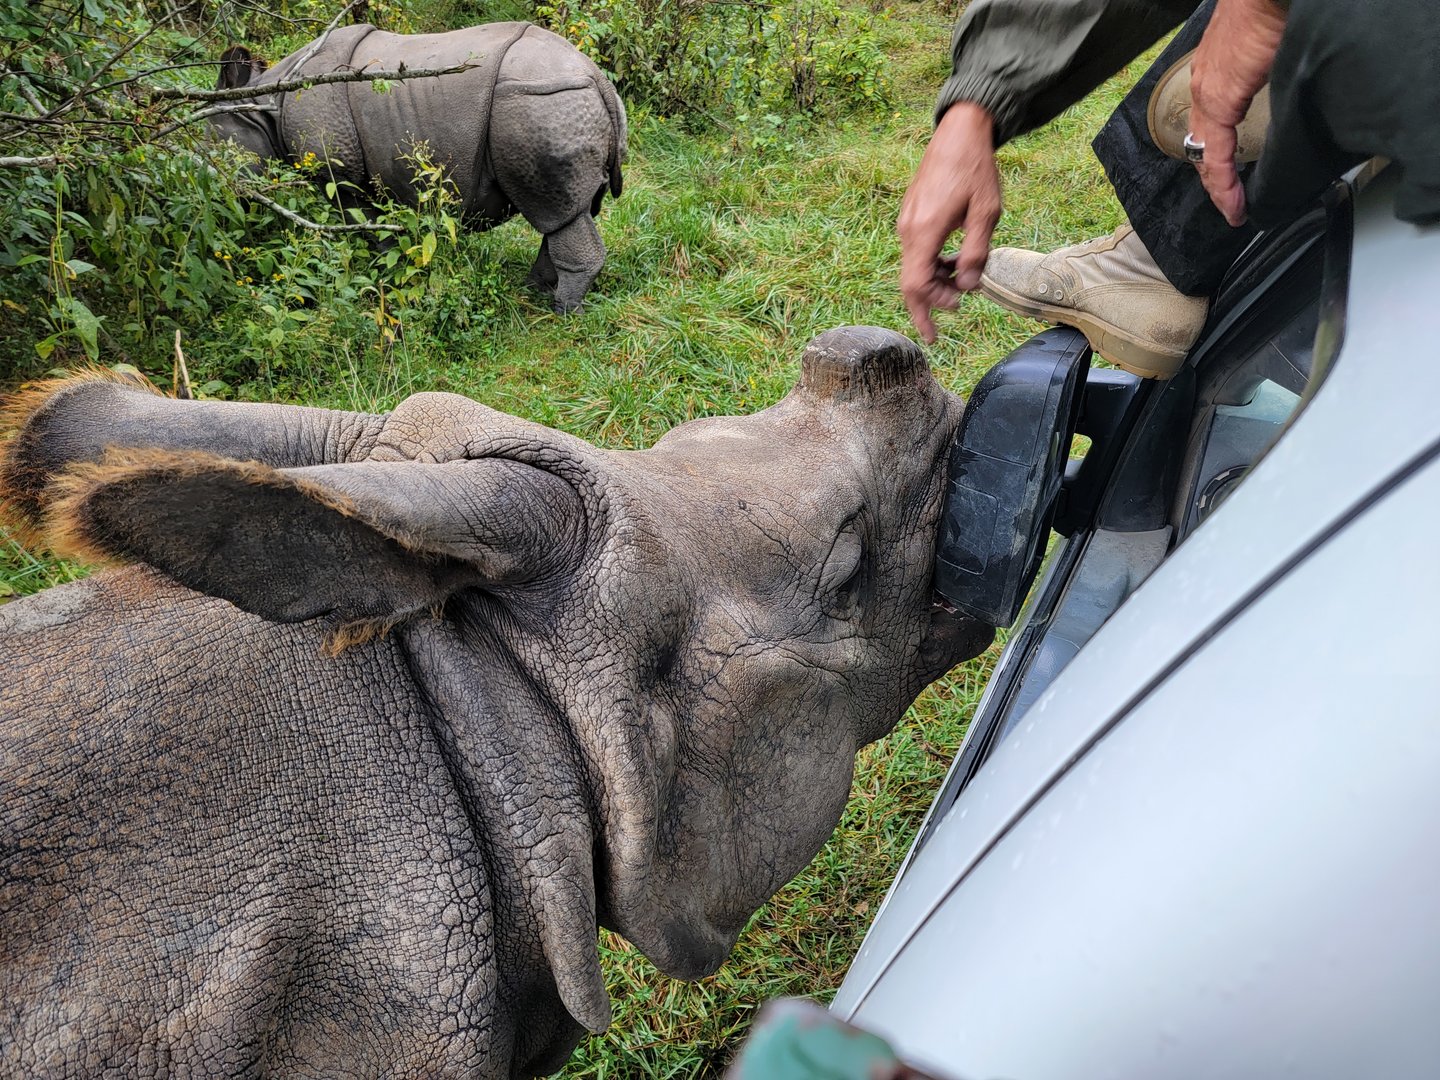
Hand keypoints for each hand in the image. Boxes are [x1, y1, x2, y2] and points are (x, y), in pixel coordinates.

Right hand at [897, 102, 1001, 342]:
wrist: (959, 131)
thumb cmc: (975, 168)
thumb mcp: (986, 213)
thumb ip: (976, 253)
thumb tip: (967, 287)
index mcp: (925, 231)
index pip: (915, 285)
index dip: (925, 313)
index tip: (935, 335)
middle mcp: (908, 229)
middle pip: (911, 281)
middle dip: (932, 300)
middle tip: (961, 303)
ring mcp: (906, 221)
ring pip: (913, 266)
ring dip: (935, 280)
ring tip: (962, 278)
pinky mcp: (911, 215)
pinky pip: (915, 250)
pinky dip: (931, 263)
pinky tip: (952, 258)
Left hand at [1188, 0, 1287, 225]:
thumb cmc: (1275, 10)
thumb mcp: (1269, 54)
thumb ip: (1269, 80)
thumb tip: (1290, 95)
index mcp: (1215, 75)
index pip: (1210, 129)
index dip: (1219, 160)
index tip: (1231, 188)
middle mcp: (1204, 85)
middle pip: (1203, 145)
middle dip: (1216, 179)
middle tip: (1230, 204)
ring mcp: (1207, 92)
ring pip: (1206, 153)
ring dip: (1220, 187)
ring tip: (1233, 210)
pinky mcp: (1218, 99)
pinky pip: (1215, 153)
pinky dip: (1223, 183)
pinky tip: (1232, 202)